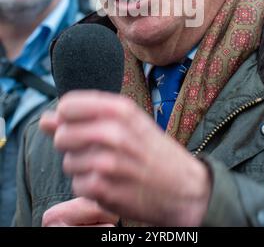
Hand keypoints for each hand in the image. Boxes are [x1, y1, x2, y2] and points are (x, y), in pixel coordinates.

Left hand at [40, 91, 210, 225]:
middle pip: (62, 135)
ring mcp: (108, 162)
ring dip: (83, 168)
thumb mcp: (128, 123)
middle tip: (97, 149)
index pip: (68, 106)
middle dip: (73, 145)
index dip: (67, 118)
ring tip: (109, 167)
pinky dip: (90, 187)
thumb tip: (44, 119)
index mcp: (120, 109)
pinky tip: (111, 182)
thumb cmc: (154, 151)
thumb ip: (85, 117)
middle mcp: (113, 132)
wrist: (186, 188)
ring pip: (68, 162)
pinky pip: (77, 185)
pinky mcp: (104, 189)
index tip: (80, 125)